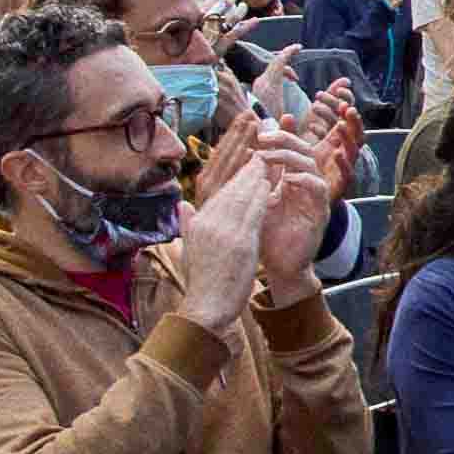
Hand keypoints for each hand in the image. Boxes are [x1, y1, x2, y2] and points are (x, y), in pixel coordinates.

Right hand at [166, 152, 271, 331]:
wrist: (206, 308)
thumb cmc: (202, 282)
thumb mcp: (191, 249)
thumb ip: (188, 224)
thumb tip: (183, 204)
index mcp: (198, 223)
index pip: (217, 188)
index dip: (231, 169)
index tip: (243, 153)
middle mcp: (208, 223)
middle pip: (229, 186)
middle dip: (244, 164)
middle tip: (257, 145)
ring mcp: (223, 232)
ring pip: (242, 195)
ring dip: (256, 175)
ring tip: (267, 158)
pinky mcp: (239, 243)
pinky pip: (253, 213)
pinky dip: (261, 196)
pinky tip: (270, 183)